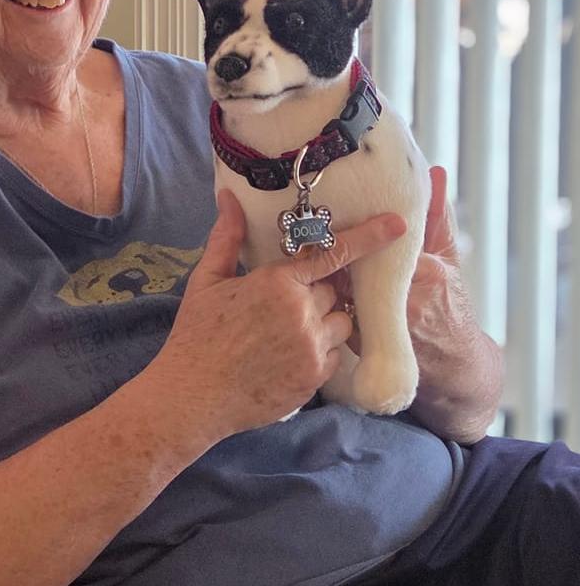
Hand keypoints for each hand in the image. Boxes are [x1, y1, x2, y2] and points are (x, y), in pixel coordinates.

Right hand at [148, 189, 406, 442]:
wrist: (194, 394)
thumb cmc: (197, 333)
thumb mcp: (206, 279)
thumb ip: (226, 236)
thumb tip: (228, 196)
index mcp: (278, 284)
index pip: (332, 254)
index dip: (368, 237)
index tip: (397, 224)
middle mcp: (303, 314)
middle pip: (333, 291)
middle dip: (316, 291)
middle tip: (285, 301)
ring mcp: (312, 350)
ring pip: (341, 324)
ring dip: (324, 320)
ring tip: (288, 329)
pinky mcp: (314, 380)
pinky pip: (334, 355)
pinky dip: (320, 350)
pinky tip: (288, 353)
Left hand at [329, 166, 468, 355]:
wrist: (456, 366)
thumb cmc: (452, 306)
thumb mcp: (449, 258)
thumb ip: (438, 217)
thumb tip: (436, 174)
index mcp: (426, 274)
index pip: (381, 245)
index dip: (356, 231)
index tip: (339, 212)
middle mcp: (406, 302)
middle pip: (356, 267)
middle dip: (337, 252)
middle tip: (316, 231)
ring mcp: (385, 326)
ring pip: (343, 291)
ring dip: (329, 275)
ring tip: (313, 259)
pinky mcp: (366, 345)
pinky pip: (339, 315)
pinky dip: (331, 300)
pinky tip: (322, 288)